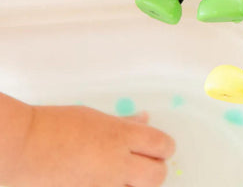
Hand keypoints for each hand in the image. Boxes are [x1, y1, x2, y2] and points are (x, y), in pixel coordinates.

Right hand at [7, 104, 174, 186]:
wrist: (22, 148)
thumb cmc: (54, 126)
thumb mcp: (94, 117)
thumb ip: (124, 123)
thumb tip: (145, 119)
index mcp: (120, 136)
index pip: (162, 145)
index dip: (165, 147)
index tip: (161, 148)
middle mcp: (116, 163)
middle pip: (157, 175)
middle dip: (155, 169)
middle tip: (145, 164)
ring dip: (135, 184)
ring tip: (122, 175)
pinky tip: (105, 183)